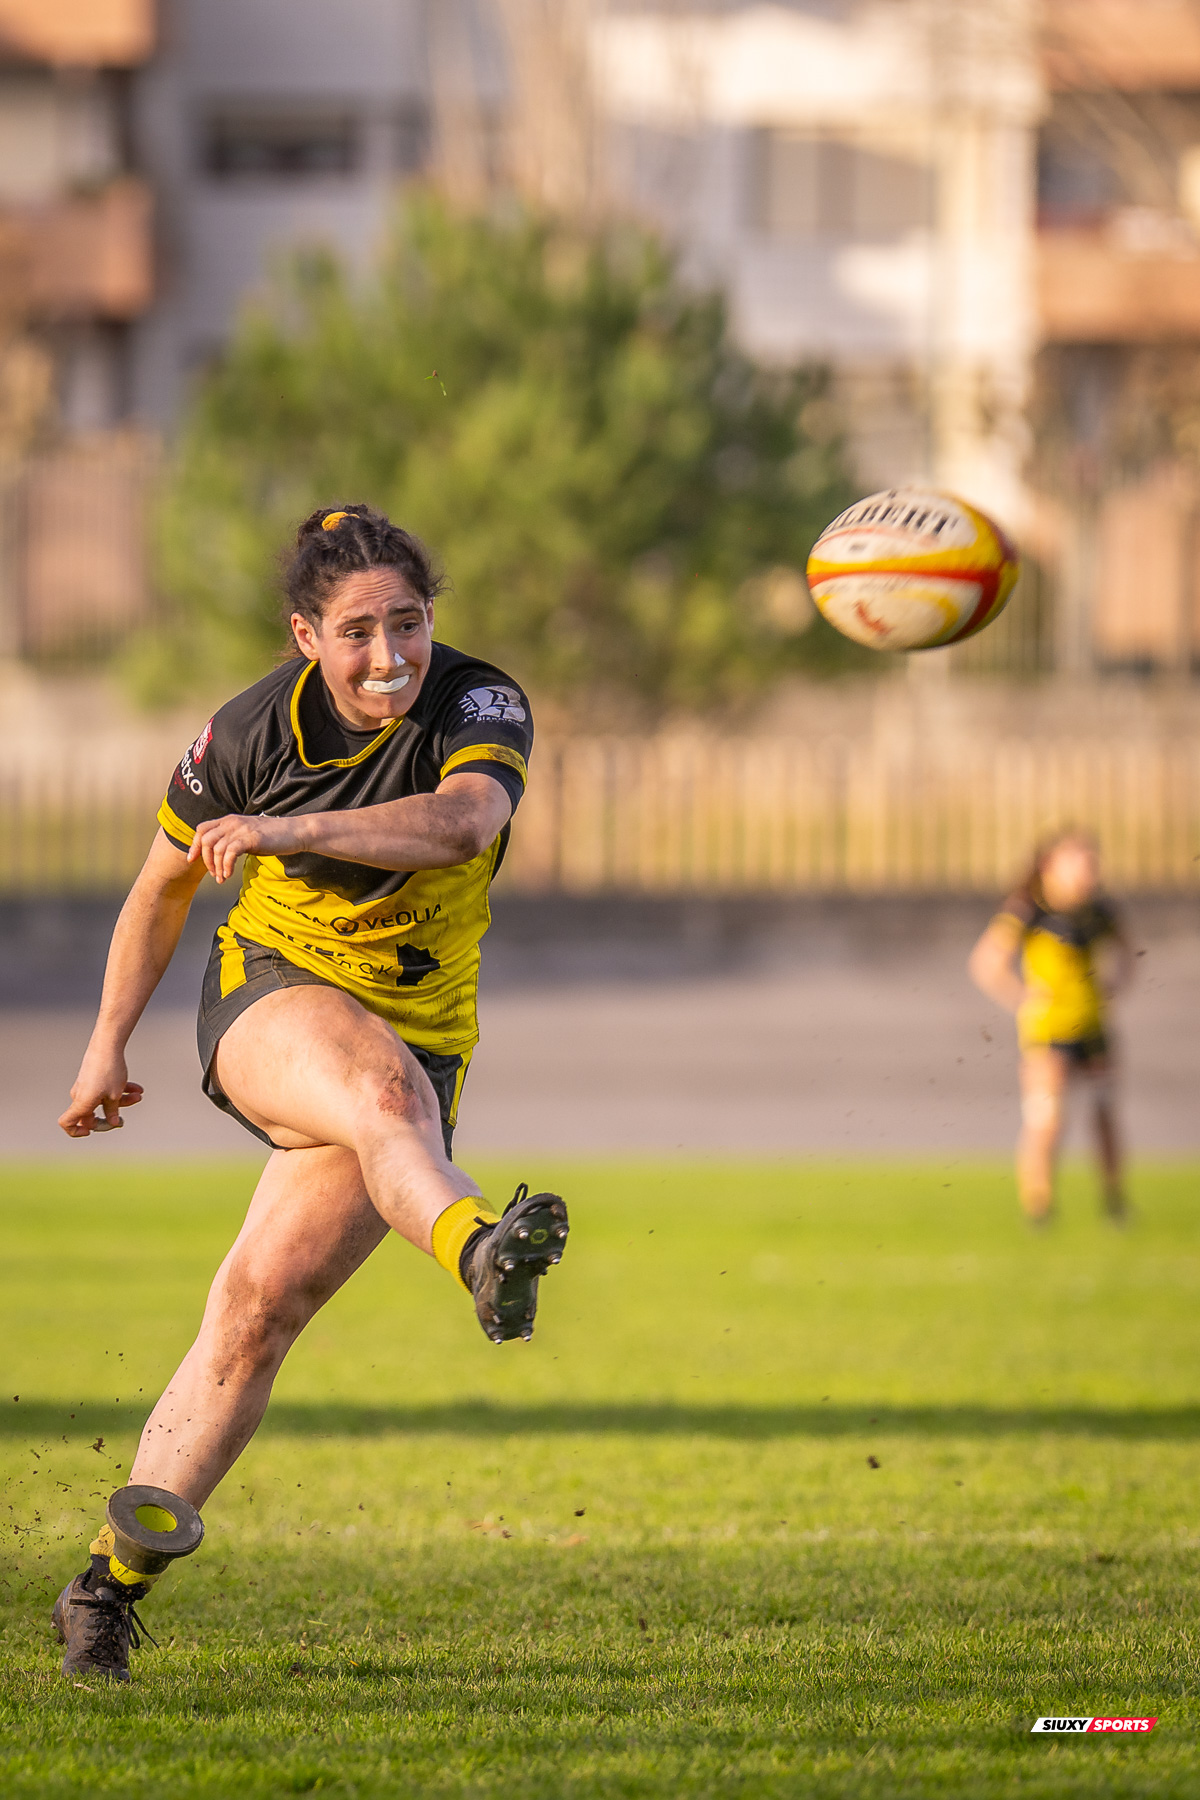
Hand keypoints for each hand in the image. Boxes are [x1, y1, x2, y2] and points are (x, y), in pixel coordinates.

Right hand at [59, 1046, 143, 1138]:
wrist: (107, 1045)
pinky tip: (137, 1089)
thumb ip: (113, 1111)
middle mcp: (80, 1096)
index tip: (91, 1132)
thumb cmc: (109, 1072)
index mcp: (81, 1103)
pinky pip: (105, 1090)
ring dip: (121, 1102)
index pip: (67, 1123)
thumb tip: (113, 1123)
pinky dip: (120, 1090)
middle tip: (123, 1119)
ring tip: (138, 1096)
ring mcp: (87, 1087)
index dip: (75, 1132)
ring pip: (103, 1101)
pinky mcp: (94, 1078)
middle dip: (110, 1116)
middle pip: (91, 1115)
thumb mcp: (114, 1095)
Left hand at [187, 813, 302, 883]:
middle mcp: (232, 822)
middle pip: (206, 840)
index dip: (194, 845)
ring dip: (217, 867)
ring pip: (217, 848)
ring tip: (222, 878)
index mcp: (229, 820)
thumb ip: (232, 839)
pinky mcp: (250, 838)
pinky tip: (229, 875)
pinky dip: (226, 866)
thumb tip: (219, 854)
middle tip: (214, 874)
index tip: (193, 860)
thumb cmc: (272, 837)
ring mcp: (241, 829)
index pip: (202, 829)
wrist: (294, 832)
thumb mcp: (247, 834)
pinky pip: (230, 853)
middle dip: (206, 860)